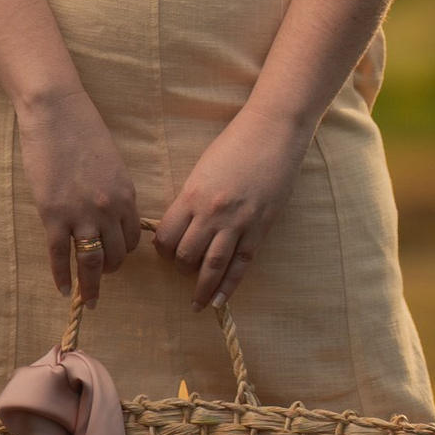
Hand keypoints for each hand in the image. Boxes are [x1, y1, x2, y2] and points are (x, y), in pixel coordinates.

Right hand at [17, 80, 142, 302]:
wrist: (56, 113)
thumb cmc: (83, 130)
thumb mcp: (112, 163)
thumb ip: (114, 191)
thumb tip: (111, 214)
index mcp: (127, 195)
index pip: (133, 237)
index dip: (126, 251)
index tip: (117, 256)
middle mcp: (109, 210)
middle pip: (117, 254)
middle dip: (111, 270)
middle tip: (103, 279)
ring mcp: (81, 215)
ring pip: (92, 262)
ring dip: (92, 284)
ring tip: (90, 298)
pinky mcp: (53, 216)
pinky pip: (59, 256)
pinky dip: (62, 277)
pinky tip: (64, 290)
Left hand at [152, 104, 310, 309]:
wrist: (273, 131)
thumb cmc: (235, 144)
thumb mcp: (203, 169)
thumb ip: (192, 198)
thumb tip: (183, 224)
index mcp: (192, 194)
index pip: (165, 235)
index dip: (162, 249)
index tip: (165, 252)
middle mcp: (211, 212)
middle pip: (185, 254)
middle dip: (181, 267)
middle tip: (183, 269)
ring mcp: (237, 222)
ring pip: (211, 265)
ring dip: (202, 287)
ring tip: (197, 303)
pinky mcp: (260, 228)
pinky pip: (241, 264)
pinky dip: (229, 285)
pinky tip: (220, 300)